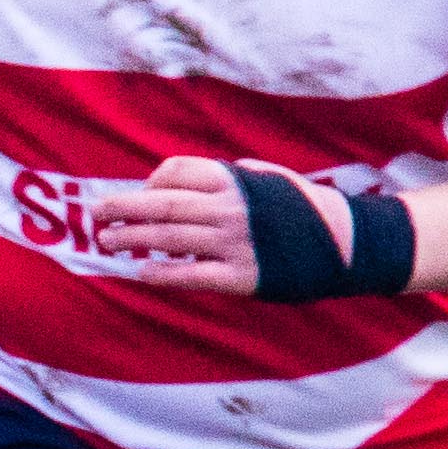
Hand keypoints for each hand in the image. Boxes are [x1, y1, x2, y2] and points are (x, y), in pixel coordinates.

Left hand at [94, 154, 340, 294]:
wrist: (351, 245)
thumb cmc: (307, 210)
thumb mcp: (272, 179)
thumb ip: (233, 175)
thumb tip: (191, 179)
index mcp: (236, 180)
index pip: (177, 172)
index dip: (151, 183)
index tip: (140, 194)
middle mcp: (231, 208)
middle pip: (162, 204)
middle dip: (124, 208)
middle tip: (96, 213)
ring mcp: (234, 243)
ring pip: (169, 239)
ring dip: (131, 240)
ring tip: (106, 242)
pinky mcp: (240, 276)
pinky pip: (190, 275)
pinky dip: (161, 273)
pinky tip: (140, 271)